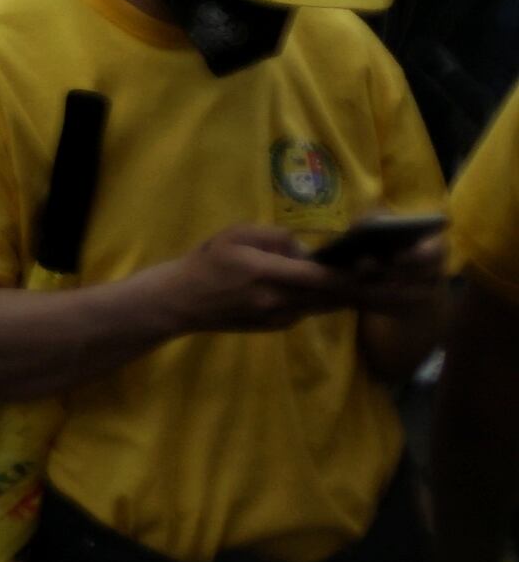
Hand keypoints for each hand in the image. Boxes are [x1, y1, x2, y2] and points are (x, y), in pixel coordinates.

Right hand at [152, 224, 359, 332]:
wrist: (184, 300)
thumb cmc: (208, 261)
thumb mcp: (235, 235)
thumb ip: (274, 236)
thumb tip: (306, 249)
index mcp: (265, 273)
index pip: (319, 277)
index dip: (348, 273)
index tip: (370, 262)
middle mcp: (277, 300)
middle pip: (331, 296)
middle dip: (355, 285)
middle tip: (377, 271)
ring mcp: (280, 317)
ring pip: (324, 306)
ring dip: (341, 293)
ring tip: (360, 279)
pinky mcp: (278, 326)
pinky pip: (308, 310)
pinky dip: (318, 298)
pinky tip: (318, 286)